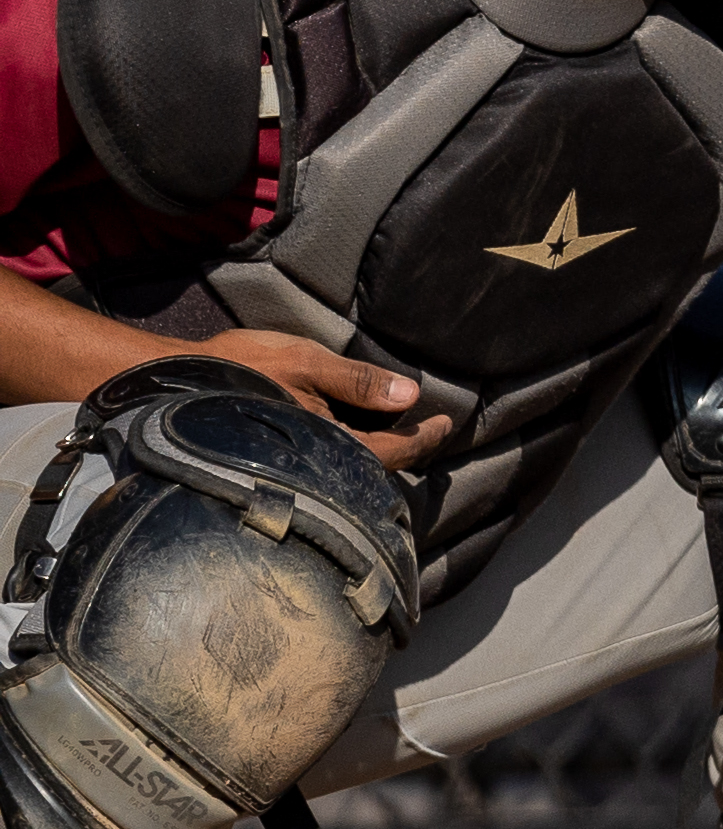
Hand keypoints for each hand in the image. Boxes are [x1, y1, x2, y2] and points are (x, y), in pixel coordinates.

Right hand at [202, 329, 449, 466]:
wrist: (173, 384)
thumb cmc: (238, 367)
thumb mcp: (304, 362)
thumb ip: (357, 380)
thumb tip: (407, 395)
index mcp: (325, 442)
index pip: (392, 451)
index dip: (424, 438)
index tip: (444, 423)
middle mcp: (311, 463)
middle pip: (376, 465)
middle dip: (407, 449)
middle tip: (431, 429)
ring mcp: (294, 465)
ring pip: (352, 466)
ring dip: (381, 450)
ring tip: (402, 429)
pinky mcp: (278, 459)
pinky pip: (329, 460)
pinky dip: (353, 448)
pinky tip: (357, 431)